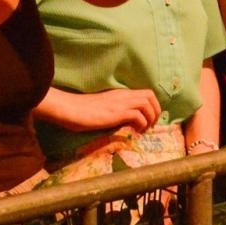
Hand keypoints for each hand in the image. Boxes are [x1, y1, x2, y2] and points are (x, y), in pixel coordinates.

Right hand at [48, 88, 163, 132]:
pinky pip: (138, 115)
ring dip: (150, 117)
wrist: (69, 109)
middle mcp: (123, 96)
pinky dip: (141, 124)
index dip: (152, 106)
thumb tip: (123, 121)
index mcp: (120, 94)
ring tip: (144, 130)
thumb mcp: (102, 108)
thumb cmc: (81, 111)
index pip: (145, 93)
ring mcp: (120, 103)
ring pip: (147, 103)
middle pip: (150, 95)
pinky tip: (135, 131)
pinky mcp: (116, 113)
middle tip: (150, 125)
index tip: (149, 119)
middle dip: (156, 111)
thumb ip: (114, 111)